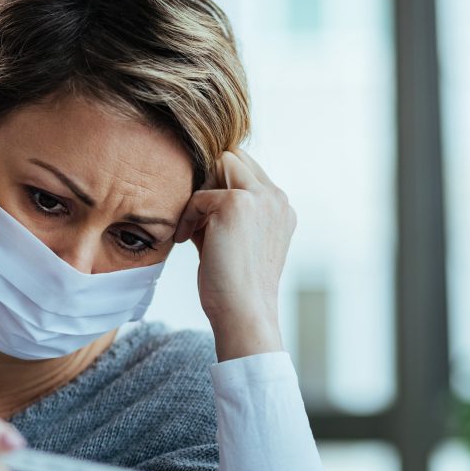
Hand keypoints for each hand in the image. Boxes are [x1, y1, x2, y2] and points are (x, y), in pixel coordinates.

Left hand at [173, 147, 294, 360]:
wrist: (243, 312)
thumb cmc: (236, 286)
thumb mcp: (238, 240)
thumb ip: (226, 213)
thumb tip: (197, 192)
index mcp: (281, 208)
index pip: (248, 170)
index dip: (222, 187)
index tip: (208, 220)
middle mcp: (276, 198)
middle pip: (233, 159)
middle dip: (210, 183)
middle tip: (200, 221)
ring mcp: (259, 197)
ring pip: (219, 164)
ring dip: (201, 194)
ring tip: (195, 230)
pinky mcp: (236, 203)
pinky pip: (198, 196)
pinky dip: (188, 218)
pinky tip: (188, 242)